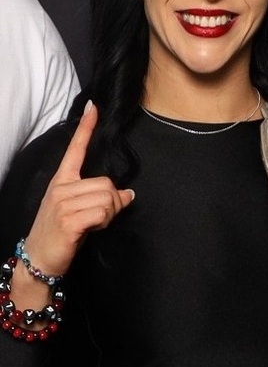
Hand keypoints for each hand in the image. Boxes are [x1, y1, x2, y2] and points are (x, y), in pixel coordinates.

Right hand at [24, 101, 134, 276]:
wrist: (39, 258)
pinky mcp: (69, 221)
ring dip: (110, 214)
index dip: (86, 128)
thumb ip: (100, 198)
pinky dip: (105, 222)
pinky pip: (102, 213)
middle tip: (102, 217)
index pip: (75, 149)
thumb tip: (128, 194)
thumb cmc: (60, 233)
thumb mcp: (78, 210)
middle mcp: (61, 188)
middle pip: (106, 183)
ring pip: (107, 198)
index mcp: (61, 180)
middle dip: (113, 202)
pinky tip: (94, 229)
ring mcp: (63, 204)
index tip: (93, 108)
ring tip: (96, 224)